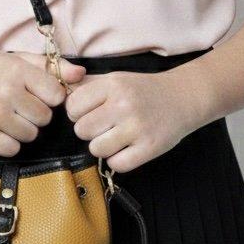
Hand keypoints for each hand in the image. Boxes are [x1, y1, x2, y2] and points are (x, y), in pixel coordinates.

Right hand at [0, 49, 85, 157]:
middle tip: (19, 107)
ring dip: (23, 130)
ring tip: (7, 118)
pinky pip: (12, 149)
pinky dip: (8, 144)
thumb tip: (81, 74)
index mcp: (18, 70)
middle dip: (36, 116)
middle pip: (45, 118)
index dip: (49, 99)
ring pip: (30, 136)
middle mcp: (7, 92)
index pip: (57, 96)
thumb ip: (50, 66)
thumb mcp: (17, 60)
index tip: (37, 96)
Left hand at [64, 68, 205, 172]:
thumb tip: (60, 89)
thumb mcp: (116, 78)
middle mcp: (124, 104)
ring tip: (114, 138)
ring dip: (102, 147)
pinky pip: (117, 164)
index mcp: (113, 85)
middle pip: (81, 129)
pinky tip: (126, 148)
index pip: (72, 106)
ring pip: (96, 149)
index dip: (76, 113)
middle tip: (103, 127)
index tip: (88, 113)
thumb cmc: (144, 90)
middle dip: (88, 131)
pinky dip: (118, 160)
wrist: (183, 98)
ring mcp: (137, 127)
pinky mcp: (149, 147)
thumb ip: (87, 84)